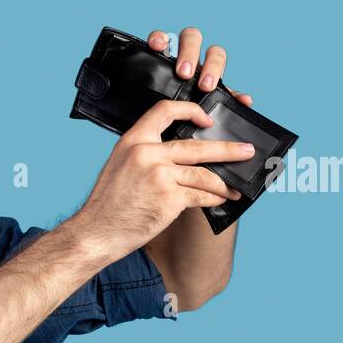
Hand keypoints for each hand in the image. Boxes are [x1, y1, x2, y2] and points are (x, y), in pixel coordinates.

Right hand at [73, 99, 256, 259]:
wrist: (97, 232)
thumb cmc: (109, 204)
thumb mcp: (120, 167)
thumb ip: (146, 155)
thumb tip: (180, 156)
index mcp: (133, 141)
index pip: (165, 110)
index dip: (191, 111)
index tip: (207, 120)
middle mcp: (147, 153)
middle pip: (197, 145)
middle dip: (227, 150)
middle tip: (246, 151)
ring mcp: (159, 175)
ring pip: (204, 173)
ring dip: (224, 182)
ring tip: (235, 187)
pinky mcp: (169, 198)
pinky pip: (200, 195)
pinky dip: (214, 198)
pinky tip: (220, 201)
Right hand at [147, 27, 253, 106]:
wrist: (160, 112)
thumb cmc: (185, 108)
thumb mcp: (204, 108)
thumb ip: (224, 102)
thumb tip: (246, 100)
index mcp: (204, 69)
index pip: (215, 56)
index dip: (213, 68)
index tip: (205, 87)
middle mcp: (192, 57)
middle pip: (203, 42)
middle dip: (196, 57)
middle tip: (187, 76)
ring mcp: (174, 52)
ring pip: (187, 36)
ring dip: (185, 50)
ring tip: (178, 70)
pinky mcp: (155, 52)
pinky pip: (158, 37)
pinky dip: (159, 37)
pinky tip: (156, 47)